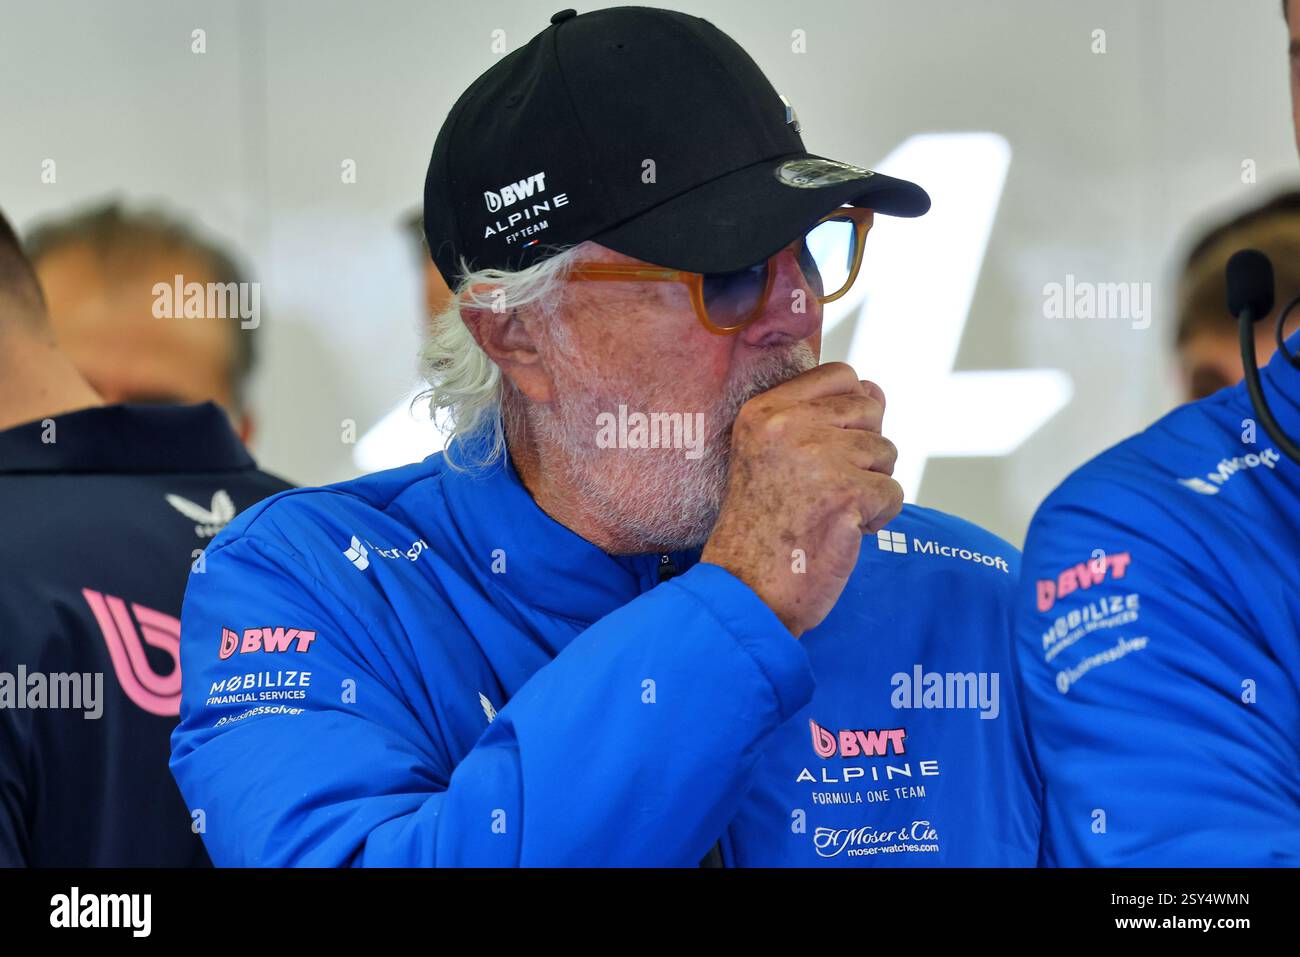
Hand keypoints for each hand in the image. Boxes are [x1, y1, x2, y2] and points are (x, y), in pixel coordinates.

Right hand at [701, 362, 901, 636]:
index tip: (830, 445)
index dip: (851, 409)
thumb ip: (822, 416)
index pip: (840, 375)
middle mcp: (788, 425)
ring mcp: (819, 457)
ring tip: (828, 511)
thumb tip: (877, 390)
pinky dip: (877, 518)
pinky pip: (894, 493)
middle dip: (863, 452)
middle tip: (825, 488)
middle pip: (870, 411)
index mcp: (764, 410)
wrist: (748, 589)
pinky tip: (842, 531)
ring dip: (869, 487)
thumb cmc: (762, 527)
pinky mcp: (847, 493)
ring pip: (886, 452)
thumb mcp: (772, 456)